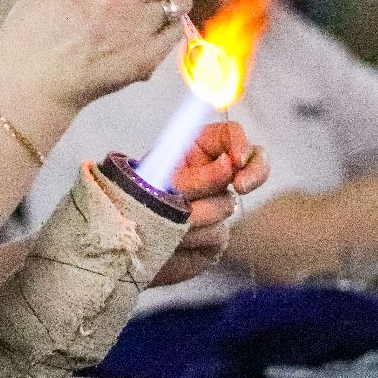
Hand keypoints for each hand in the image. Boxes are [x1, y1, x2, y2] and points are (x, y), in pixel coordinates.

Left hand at [150, 122, 268, 286]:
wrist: (123, 242)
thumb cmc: (135, 200)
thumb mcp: (162, 179)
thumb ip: (196, 175)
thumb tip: (229, 165)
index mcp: (196, 149)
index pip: (230, 135)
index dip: (241, 144)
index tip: (236, 160)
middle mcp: (212, 175)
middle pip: (254, 163)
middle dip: (253, 173)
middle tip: (241, 185)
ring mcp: (217, 205)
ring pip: (227, 205)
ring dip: (197, 213)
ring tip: (166, 218)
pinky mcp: (216, 236)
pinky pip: (217, 233)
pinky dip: (192, 236)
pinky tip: (173, 239)